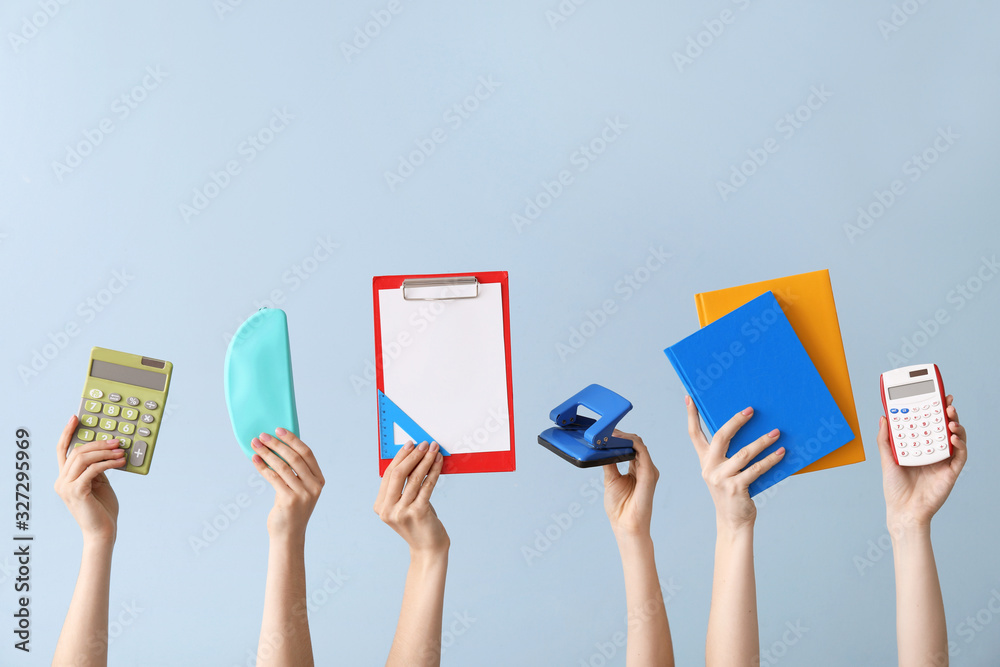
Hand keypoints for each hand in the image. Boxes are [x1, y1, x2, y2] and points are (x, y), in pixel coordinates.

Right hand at [54, 415, 124, 544]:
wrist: (103, 531)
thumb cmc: (102, 508)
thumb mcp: (99, 483)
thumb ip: (97, 467)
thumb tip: (107, 449)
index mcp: (64, 478)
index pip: (62, 451)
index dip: (67, 433)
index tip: (75, 418)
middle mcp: (61, 481)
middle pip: (76, 452)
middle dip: (97, 443)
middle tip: (116, 440)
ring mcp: (66, 487)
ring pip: (83, 459)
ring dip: (104, 452)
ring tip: (121, 450)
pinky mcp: (76, 492)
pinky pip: (92, 470)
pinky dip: (108, 463)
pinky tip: (120, 461)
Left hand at [251, 428, 324, 540]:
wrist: (289, 535)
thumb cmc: (291, 509)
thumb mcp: (299, 488)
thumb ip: (295, 471)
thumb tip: (279, 447)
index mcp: (319, 480)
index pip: (307, 453)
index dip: (292, 440)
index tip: (278, 430)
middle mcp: (314, 486)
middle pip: (295, 457)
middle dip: (277, 444)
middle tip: (263, 436)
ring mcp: (303, 494)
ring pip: (282, 466)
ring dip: (267, 453)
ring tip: (255, 445)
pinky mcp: (289, 500)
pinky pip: (274, 478)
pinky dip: (263, 467)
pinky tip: (255, 460)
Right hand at [374, 442, 448, 555]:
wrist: (428, 549)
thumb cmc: (418, 523)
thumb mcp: (405, 505)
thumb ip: (403, 486)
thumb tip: (412, 457)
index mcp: (380, 506)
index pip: (388, 475)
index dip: (399, 457)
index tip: (410, 445)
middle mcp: (387, 510)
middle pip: (397, 474)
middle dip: (412, 456)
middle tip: (424, 444)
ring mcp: (401, 512)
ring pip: (414, 478)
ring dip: (426, 461)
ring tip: (434, 450)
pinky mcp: (418, 513)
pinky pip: (427, 486)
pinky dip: (434, 471)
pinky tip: (439, 463)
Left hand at [603, 431, 658, 538]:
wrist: (625, 525)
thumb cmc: (620, 507)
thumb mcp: (610, 480)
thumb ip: (610, 463)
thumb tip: (603, 449)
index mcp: (636, 469)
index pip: (632, 447)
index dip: (620, 438)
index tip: (607, 432)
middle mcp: (644, 468)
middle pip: (636, 444)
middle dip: (622, 435)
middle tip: (607, 430)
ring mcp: (648, 471)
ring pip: (640, 445)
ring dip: (625, 437)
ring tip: (611, 433)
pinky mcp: (649, 474)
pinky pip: (642, 453)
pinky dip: (632, 443)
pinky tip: (621, 440)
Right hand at [686, 397, 784, 531]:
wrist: (733, 521)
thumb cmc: (732, 493)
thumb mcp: (724, 472)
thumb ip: (728, 455)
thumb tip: (748, 431)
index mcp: (705, 461)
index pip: (694, 434)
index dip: (691, 416)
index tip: (689, 397)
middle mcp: (709, 467)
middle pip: (720, 437)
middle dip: (735, 421)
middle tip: (750, 410)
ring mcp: (721, 478)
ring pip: (743, 453)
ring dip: (762, 441)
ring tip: (776, 433)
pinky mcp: (735, 488)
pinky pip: (756, 469)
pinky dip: (770, 460)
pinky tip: (780, 453)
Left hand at [878, 394, 966, 530]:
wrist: (903, 510)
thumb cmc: (895, 487)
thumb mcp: (886, 458)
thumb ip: (885, 439)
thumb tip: (883, 417)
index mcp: (919, 447)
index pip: (929, 424)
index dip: (934, 410)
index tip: (936, 396)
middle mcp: (933, 452)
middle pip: (944, 428)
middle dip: (948, 414)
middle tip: (947, 403)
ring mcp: (943, 461)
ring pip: (956, 439)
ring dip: (956, 427)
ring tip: (950, 419)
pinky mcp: (951, 472)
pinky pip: (960, 456)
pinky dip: (960, 445)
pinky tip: (952, 437)